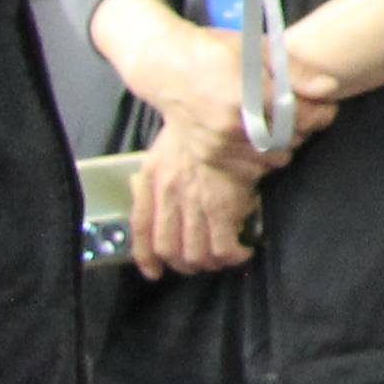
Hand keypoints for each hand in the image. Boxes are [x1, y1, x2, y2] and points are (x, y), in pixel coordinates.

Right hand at [94, 0, 336, 150]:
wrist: (167, 69)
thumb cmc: (214, 52)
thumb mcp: (256, 49)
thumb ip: (295, 71)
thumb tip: (329, 87)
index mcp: (246, 95)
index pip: (301, 115)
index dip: (322, 113)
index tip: (327, 106)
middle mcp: (232, 125)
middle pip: (292, 138)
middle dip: (305, 127)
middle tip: (304, 112)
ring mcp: (219, 145)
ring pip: (276, 157)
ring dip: (286, 143)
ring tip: (281, 123)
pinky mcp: (211, 158)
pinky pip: (253, 169)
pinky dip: (264, 157)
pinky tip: (260, 136)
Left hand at [127, 130, 262, 277]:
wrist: (223, 111)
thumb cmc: (199, 127)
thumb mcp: (165, 149)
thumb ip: (157, 177)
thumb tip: (156, 199)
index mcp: (150, 180)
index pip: (141, 228)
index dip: (146, 257)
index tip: (154, 272)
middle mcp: (167, 196)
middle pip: (168, 248)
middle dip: (185, 263)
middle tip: (200, 262)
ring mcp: (193, 203)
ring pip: (194, 253)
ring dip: (210, 263)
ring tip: (223, 258)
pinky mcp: (220, 207)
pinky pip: (222, 247)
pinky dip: (232, 256)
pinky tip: (242, 251)